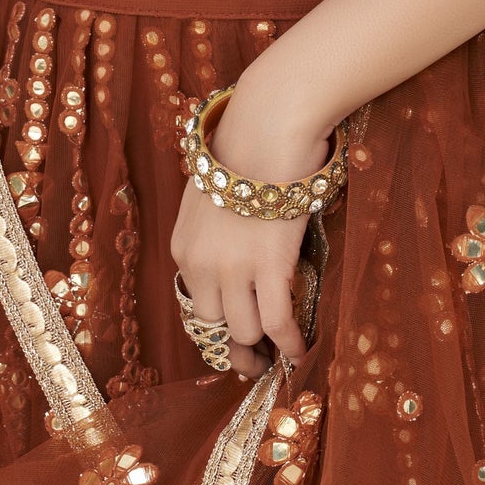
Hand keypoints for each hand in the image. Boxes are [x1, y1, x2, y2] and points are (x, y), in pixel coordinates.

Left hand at [169, 67, 336, 379]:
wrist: (268, 125)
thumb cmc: (249, 147)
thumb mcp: (213, 194)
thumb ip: (216, 229)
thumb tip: (236, 248)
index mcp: (183, 247)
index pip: (193, 307)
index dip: (216, 329)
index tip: (234, 342)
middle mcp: (200, 264)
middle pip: (214, 327)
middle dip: (237, 346)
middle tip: (257, 359)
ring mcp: (233, 268)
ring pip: (246, 330)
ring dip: (266, 345)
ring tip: (283, 353)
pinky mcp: (269, 266)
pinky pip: (277, 323)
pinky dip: (290, 343)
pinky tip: (301, 351)